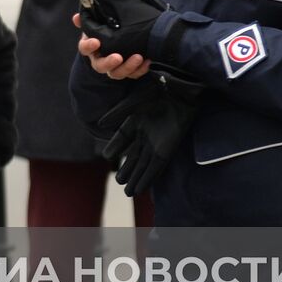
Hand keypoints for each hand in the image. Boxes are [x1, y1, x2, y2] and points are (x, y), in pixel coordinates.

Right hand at [75, 13, 150, 79]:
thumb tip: (76, 17)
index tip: (96, 41)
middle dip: (109, 63)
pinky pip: (133, 75)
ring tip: (138, 57)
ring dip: (128, 67)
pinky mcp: (127, 72)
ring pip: (117, 74)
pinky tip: (148, 60)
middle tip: (118, 57)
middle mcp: (100, 60)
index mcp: (91, 47)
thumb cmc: (106, 30)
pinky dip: (140, 69)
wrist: (121, 37)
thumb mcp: (98, 22)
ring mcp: (113, 68)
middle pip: (100, 67)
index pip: (84, 48)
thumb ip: (89, 19)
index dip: (89, 46)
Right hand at [100, 73, 201, 196]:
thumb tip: (101, 124)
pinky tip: (142, 187)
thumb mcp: (135, 101)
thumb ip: (119, 113)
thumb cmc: (158, 90)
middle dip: (127, 170)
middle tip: (119, 182)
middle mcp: (145, 134)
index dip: (115, 147)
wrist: (181, 89)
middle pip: (134, 157)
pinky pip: (156, 166)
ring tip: (128, 192)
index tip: (107, 156)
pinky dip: (149, 177)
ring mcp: (156, 142)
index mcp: (135, 120)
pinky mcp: (168, 148)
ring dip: (137, 178)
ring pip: (144, 165)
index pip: (122, 138)